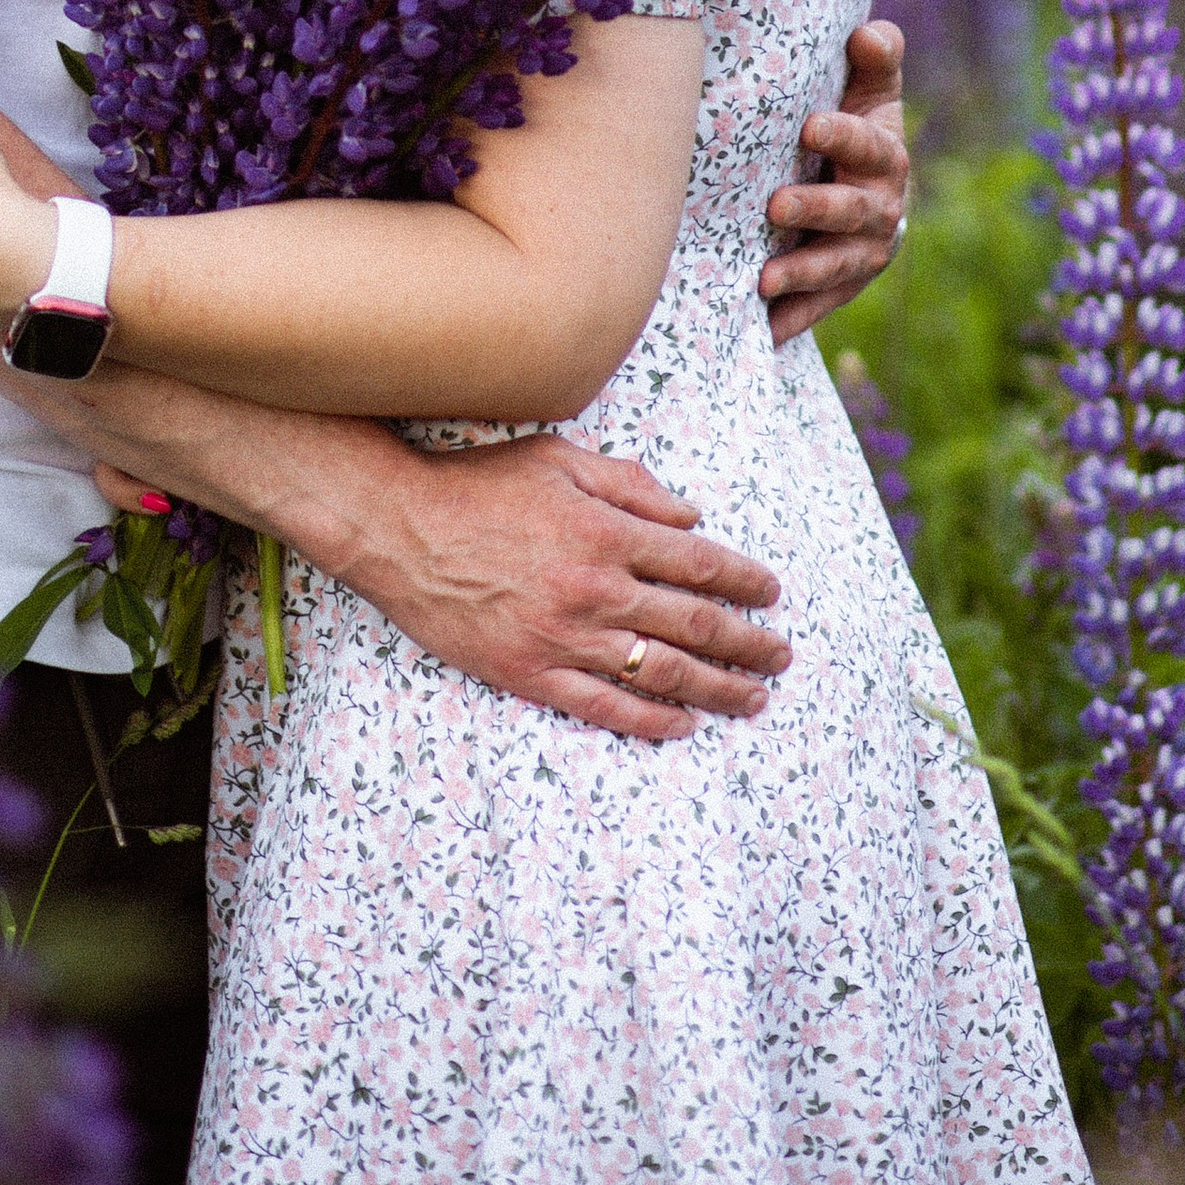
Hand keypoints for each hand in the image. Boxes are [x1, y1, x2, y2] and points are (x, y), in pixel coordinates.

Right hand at [93, 422, 794, 745]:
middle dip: (748, 642)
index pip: (700, 564)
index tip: (775, 593)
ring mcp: (564, 637)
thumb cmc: (482, 483)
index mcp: (608, 532)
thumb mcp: (562, 460)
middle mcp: (596, 589)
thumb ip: (632, 486)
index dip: (747, 581)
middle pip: (694, 623)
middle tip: (783, 656)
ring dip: (717, 688)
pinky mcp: (531, 674)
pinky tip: (684, 723)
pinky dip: (651, 719)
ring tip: (754, 699)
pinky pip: (604, 706)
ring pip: (661, 672)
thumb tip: (692, 516)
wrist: (401, 528)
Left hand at [760, 17, 908, 346]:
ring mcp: (863, 254)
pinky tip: (765, 329)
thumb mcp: (871, 89)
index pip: (867, 144)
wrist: (864, 186)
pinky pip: (819, 307)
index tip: (809, 127)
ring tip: (764, 279)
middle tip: (776, 206)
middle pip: (850, 211)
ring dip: (802, 273)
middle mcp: (881, 208)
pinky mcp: (843, 287)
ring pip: (835, 266)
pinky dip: (794, 319)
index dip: (842, 136)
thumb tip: (866, 32)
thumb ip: (875, 57)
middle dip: (816, 210)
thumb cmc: (855, 121)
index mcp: (886, 155)